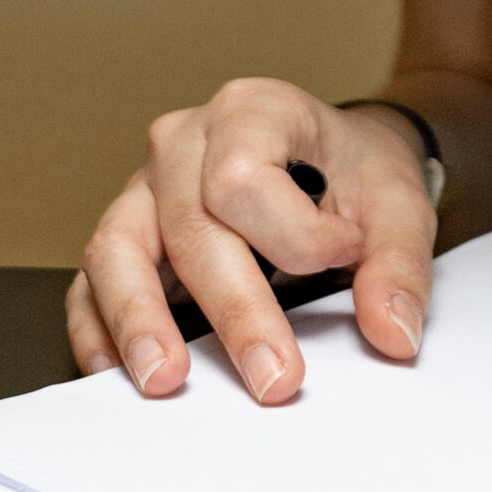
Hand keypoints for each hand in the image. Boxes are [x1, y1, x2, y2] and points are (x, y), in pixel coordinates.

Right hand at [66, 79, 436, 402]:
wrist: (340, 163)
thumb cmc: (357, 176)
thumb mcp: (401, 206)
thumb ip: (399, 266)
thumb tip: (393, 334)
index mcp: (252, 111)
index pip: (244, 180)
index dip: (298, 237)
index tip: (346, 255)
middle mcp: (184, 142)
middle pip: (188, 228)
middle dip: (233, 312)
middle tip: (274, 380)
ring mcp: (145, 189)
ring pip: (115, 250)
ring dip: (138, 320)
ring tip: (165, 379)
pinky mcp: (127, 236)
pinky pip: (91, 282)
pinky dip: (99, 327)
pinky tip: (118, 371)